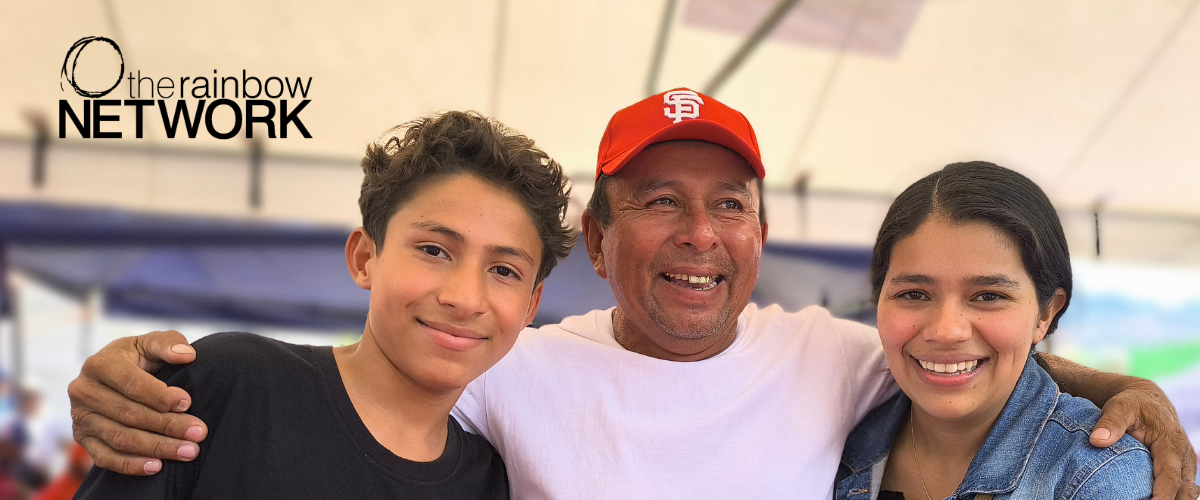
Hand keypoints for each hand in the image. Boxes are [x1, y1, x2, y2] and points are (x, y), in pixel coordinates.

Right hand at [68, 331, 208, 475]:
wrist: (115, 378)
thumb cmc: (139, 358)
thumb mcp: (152, 344)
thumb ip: (169, 343)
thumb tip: (187, 354)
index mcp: (100, 364)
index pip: (131, 384)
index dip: (160, 396)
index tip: (187, 403)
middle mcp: (84, 391)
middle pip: (129, 414)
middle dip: (167, 425)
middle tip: (199, 433)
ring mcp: (81, 417)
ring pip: (120, 438)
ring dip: (157, 447)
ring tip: (188, 451)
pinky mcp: (82, 439)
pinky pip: (105, 457)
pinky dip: (131, 465)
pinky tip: (157, 466)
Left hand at [1090, 378, 1198, 499]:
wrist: (1146, 399)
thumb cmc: (1132, 403)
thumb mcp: (1119, 407)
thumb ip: (1110, 423)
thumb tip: (1096, 441)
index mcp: (1171, 444)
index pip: (1170, 477)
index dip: (1163, 495)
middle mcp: (1184, 457)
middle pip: (1182, 490)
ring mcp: (1184, 465)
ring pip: (1184, 492)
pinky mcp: (1179, 469)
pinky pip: (1180, 489)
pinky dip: (1170, 497)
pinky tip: (1150, 499)